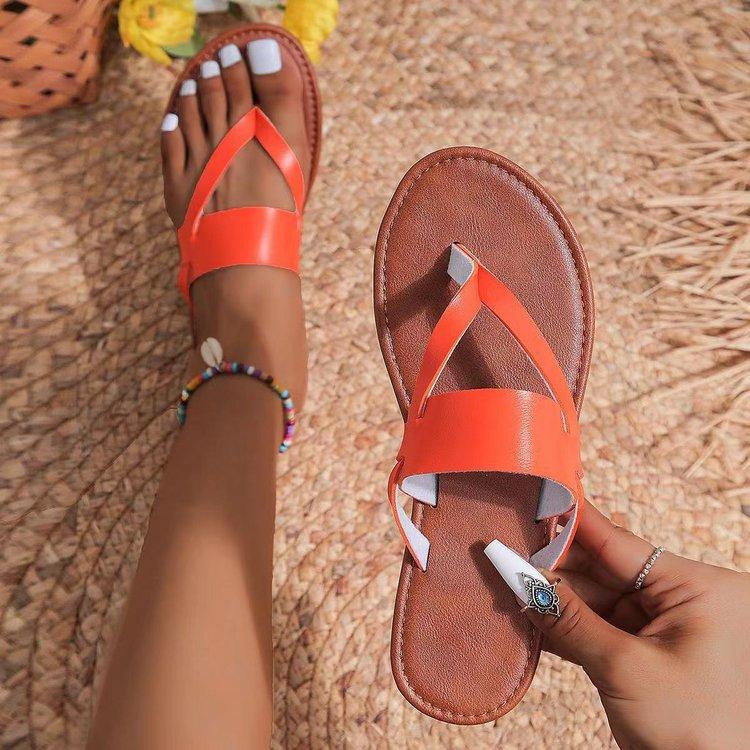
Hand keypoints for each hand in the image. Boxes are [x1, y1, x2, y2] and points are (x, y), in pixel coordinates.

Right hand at [525, 500, 749, 749]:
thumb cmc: (695, 733)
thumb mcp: (623, 668)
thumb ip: (565, 616)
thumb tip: (515, 572)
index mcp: (698, 589)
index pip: (618, 541)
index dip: (569, 524)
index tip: (529, 503)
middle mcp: (684, 599)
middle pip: (602, 569)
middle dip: (552, 569)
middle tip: (504, 556)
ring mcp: (665, 627)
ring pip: (595, 600)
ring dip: (553, 601)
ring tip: (507, 587)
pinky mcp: (648, 652)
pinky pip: (599, 627)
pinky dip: (566, 627)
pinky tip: (529, 618)